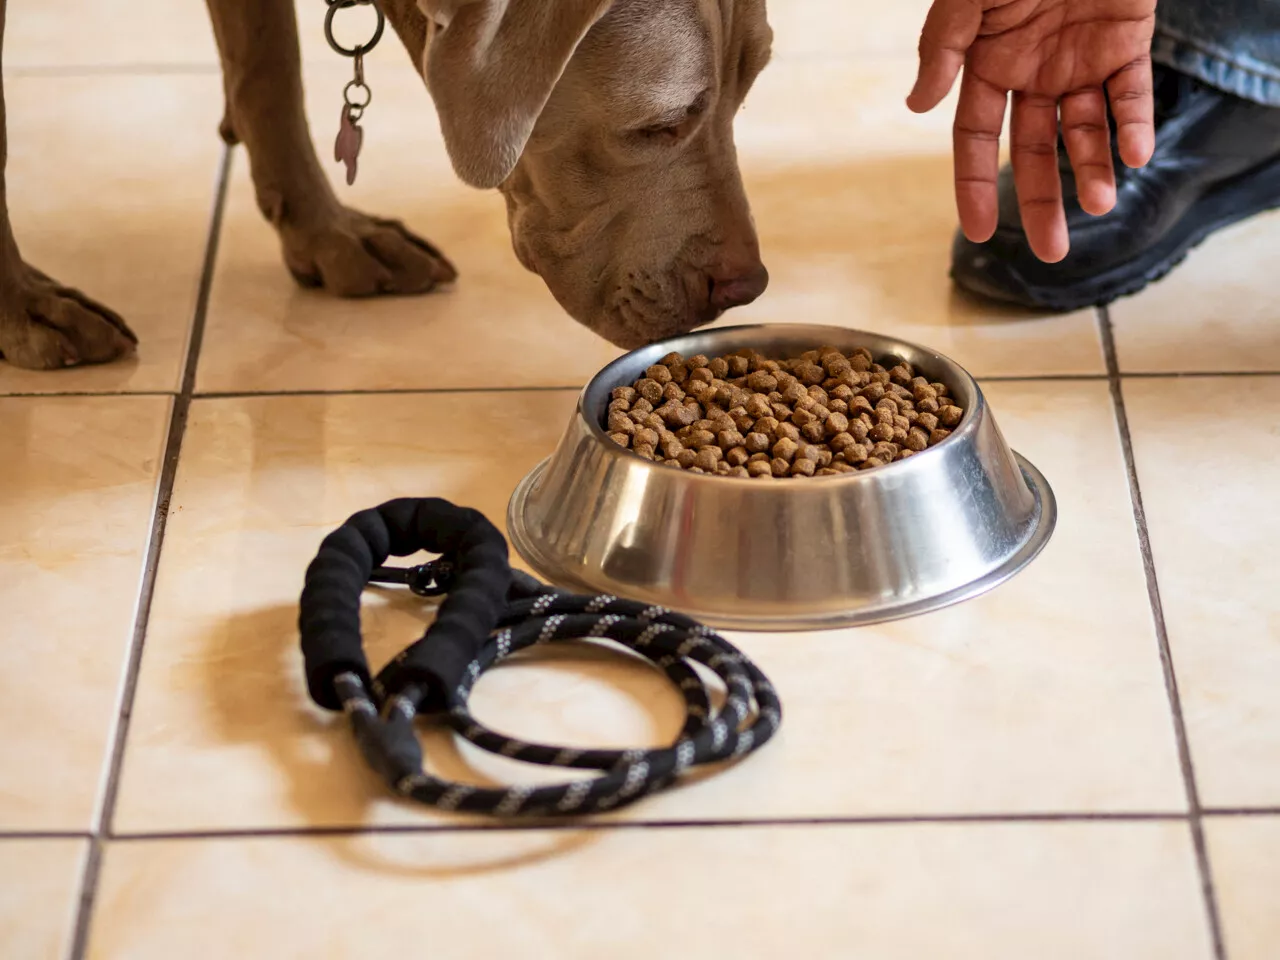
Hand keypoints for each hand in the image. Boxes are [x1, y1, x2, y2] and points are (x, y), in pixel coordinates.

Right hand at [908, 0, 1156, 262]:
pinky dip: (1135, 124)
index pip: (974, 140)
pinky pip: (1131, 93)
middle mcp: (1032, 72)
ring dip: (1092, 170)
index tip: (974, 232)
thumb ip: (943, 47)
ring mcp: (1080, 60)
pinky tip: (1134, 154)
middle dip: (1041, 201)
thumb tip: (916, 106)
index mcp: (987, 64)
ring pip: (1084, 131)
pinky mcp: (1126, 42)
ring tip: (1099, 204)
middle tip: (1050, 251)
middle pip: (1034, 151)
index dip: (973, 186)